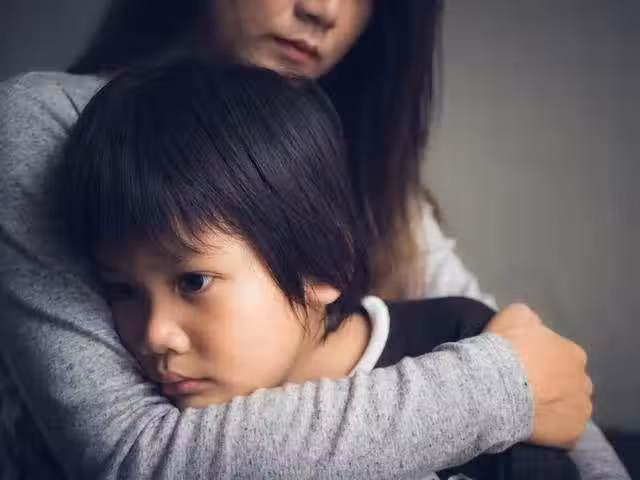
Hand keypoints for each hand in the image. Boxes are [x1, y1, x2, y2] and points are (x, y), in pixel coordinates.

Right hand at [485, 303, 592, 448]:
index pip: (561, 355)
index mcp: (573, 353)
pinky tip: (530, 421)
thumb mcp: (514, 315)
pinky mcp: (572, 433)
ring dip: (552, 405)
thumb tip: (532, 324)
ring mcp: (580, 409)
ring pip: (568, 407)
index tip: (521, 363)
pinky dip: (549, 427)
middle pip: (568, 382)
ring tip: (526, 405)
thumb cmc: (505, 348)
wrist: (494, 385)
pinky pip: (563, 430)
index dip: (540, 359)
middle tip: (523, 384)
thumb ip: (529, 318)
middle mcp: (584, 381)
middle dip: (551, 383)